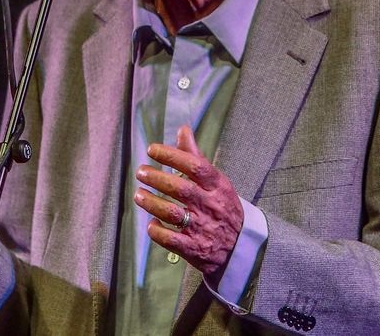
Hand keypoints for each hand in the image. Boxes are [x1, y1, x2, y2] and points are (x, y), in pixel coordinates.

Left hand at [134, 125, 243, 278]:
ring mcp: (202, 228)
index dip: (172, 155)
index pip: (195, 166)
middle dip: (156, 178)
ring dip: (151, 202)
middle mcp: (210, 205)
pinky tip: (151, 223)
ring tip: (138, 195)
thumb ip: (196, 157)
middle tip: (140, 171)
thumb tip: (183, 130)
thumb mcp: (216, 181)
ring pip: (171, 213)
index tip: (152, 150)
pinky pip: (170, 239)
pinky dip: (157, 231)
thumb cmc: (223, 207)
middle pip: (180, 188)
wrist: (241, 247)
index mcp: (218, 187)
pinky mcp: (194, 248)